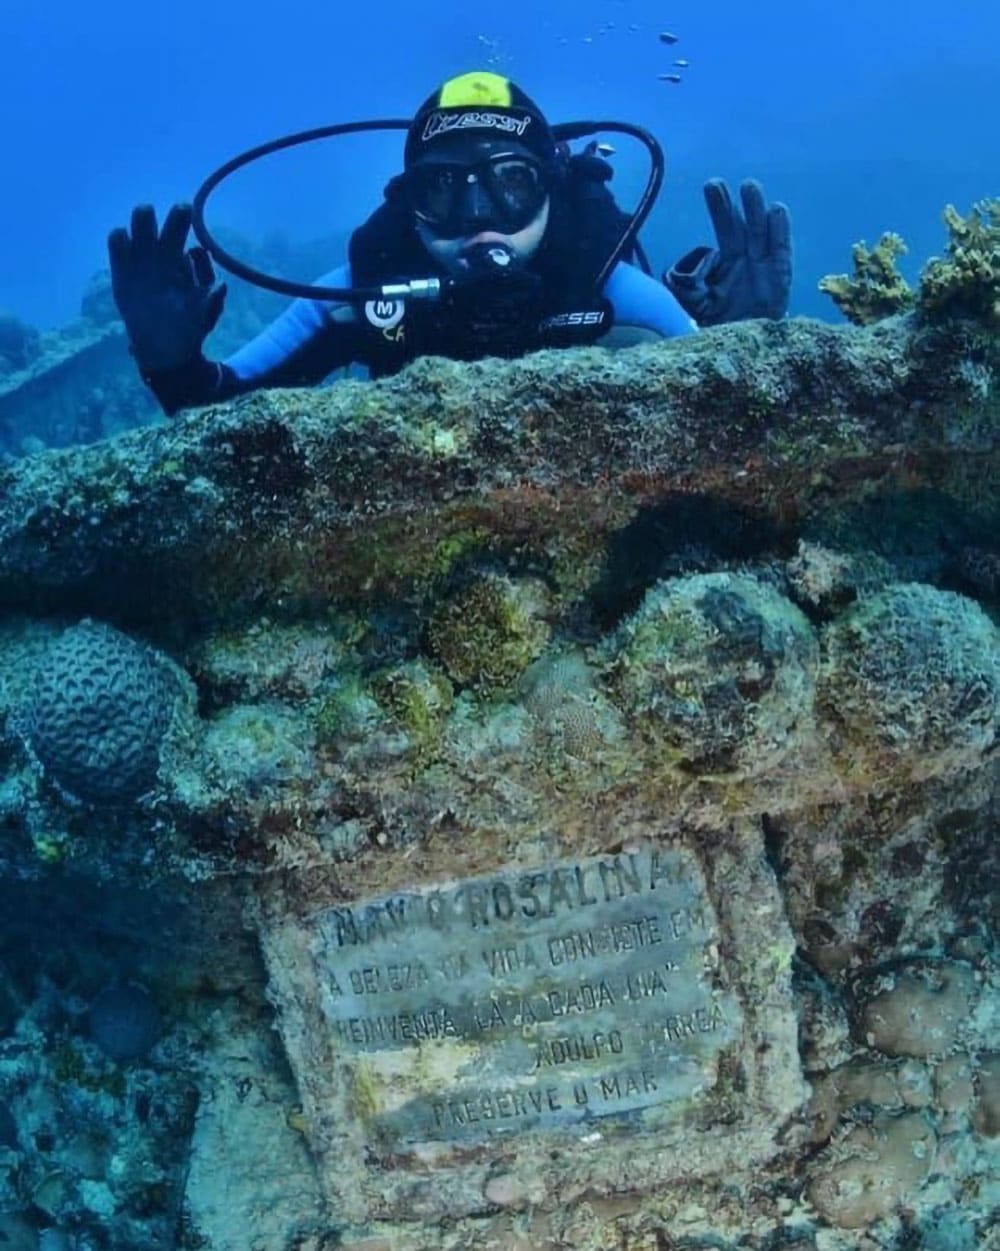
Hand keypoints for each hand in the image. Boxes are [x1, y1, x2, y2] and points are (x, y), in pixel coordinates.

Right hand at [108, 203, 226, 372]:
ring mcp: (141, 261)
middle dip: (169, 216)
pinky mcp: (121, 270)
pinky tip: (123, 240)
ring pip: (139, 228)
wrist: (164, 347)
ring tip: (145, 214)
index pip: (184, 233)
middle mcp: (162, 256)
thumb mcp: (204, 318)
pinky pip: (118, 245)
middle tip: (175, 209)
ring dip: (142, 220)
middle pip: (165, 226)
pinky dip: (119, 239)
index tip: (188, 212)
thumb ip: (211, 302)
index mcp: (184, 261)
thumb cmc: (189, 328)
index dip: (184, 220)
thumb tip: (221, 286)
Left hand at [663, 179, 791, 324]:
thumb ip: (683, 291)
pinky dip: (780, 232)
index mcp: (728, 263)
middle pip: (741, 226)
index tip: (712, 185)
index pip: (725, 229)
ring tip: (748, 187)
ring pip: (761, 233)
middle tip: (722, 183)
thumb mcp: (694, 309)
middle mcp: (748, 260)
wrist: (745, 356)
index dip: (720, 208)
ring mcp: (765, 267)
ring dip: (756, 210)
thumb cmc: (720, 331)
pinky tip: (777, 211)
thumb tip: (672, 274)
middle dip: (732, 204)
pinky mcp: (781, 279)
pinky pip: (782, 253)